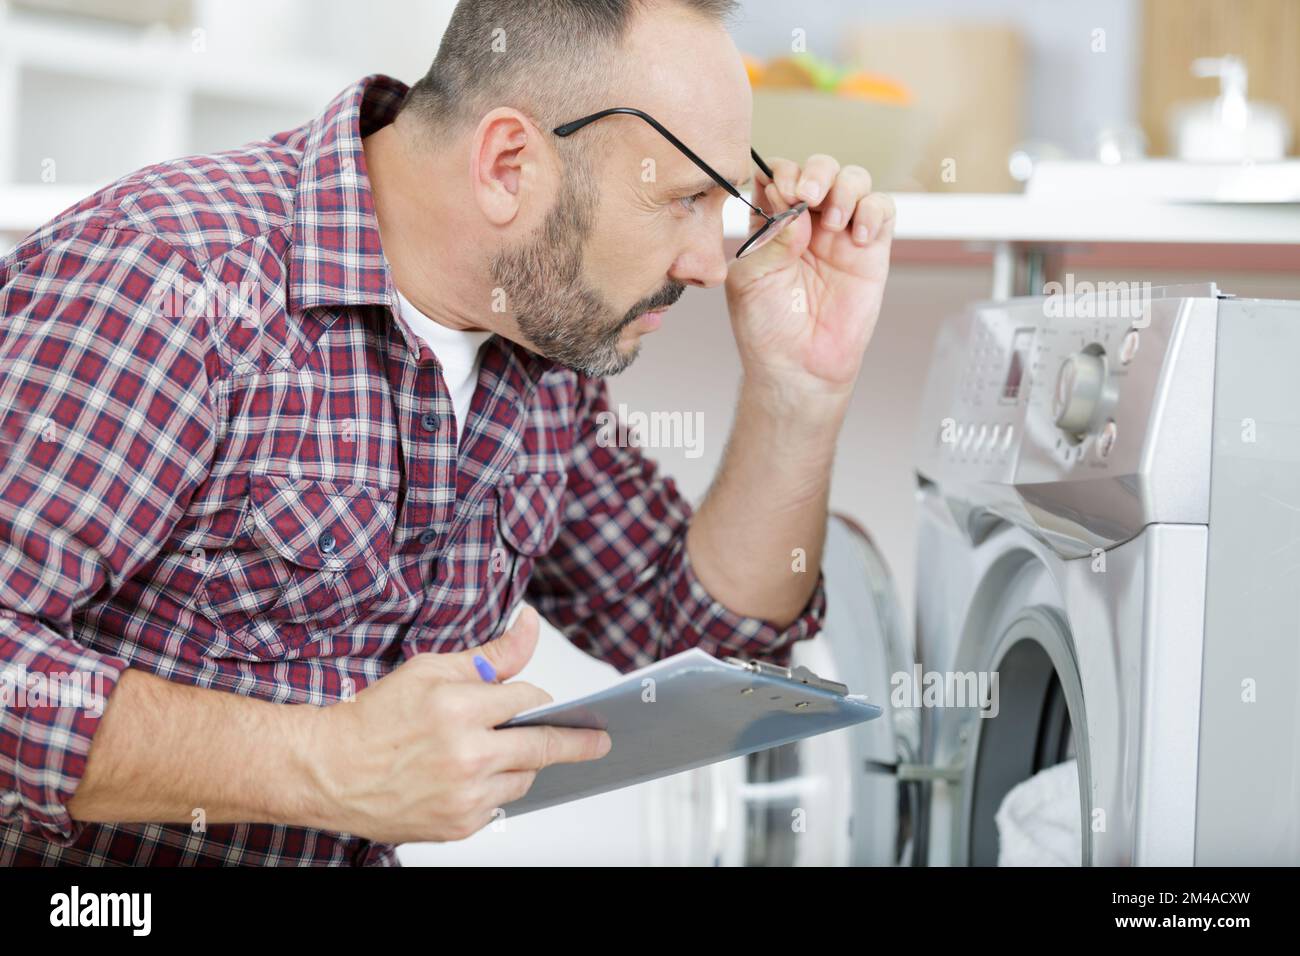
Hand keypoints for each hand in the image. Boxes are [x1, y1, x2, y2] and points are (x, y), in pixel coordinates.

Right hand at [307, 606, 610, 842]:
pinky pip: (501, 805)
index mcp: (460, 708)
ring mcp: (464, 794)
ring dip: (523, 763)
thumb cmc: (376, 717)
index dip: (536, 697)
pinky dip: (496, 789)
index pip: (530, 699)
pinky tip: (470, 776)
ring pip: (526, 778)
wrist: (329, 771)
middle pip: (543, 745)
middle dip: (576, 741)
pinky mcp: (458, 824)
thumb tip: (530, 624)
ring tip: (493, 751)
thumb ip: (492, 654)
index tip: (550, 703)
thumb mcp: (432, 669)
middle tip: (600, 740)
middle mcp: (467, 754)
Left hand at [725, 154, 895, 403]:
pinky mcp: (870, 250)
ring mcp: (840, 234)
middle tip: (808, 194)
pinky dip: (873, 212)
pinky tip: (857, 237)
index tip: (781, 192)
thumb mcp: (750, 279)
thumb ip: (771, 238)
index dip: (781, 172)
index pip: (777, 175)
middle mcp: (807, 222)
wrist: (799, 367)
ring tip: (834, 221)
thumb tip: (798, 208)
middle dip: (816, 172)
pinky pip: (882, 210)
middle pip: (819, 168)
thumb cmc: (766, 326)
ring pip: (853, 180)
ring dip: (845, 188)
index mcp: (771, 223)